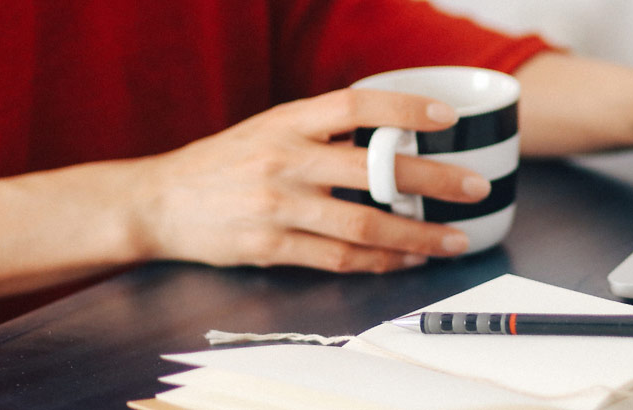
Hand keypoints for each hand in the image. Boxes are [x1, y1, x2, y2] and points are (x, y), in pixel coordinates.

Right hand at [136, 88, 490, 272]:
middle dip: (433, 180)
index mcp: (286, 122)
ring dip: (416, 235)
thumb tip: (394, 134)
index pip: (353, 106)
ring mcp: (276, 207)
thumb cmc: (226, 163)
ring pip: (363, 225)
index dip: (403, 110)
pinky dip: (379, 261)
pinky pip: (338, 259)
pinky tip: (407, 259)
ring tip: (453, 239)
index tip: (447, 119)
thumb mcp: (269, 129)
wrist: (158, 202)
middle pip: (372, 170)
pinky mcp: (270, 247)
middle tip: (474, 187)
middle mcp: (283, 160)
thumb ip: (322, 131)